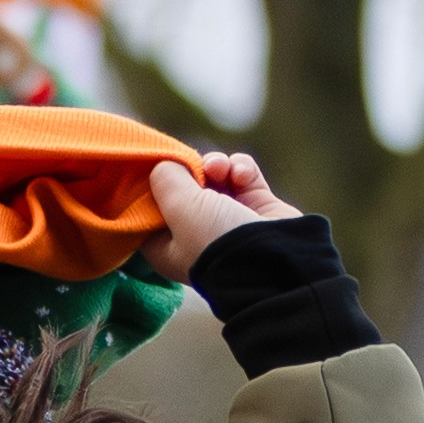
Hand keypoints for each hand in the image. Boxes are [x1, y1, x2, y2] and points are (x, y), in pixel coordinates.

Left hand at [144, 148, 295, 265]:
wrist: (276, 257)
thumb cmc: (216, 240)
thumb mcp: (178, 207)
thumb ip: (165, 179)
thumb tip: (166, 165)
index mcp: (167, 247)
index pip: (148, 212)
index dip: (151, 186)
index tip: (156, 167)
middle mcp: (195, 234)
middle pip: (182, 188)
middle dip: (189, 170)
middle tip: (196, 168)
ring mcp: (228, 219)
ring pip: (213, 177)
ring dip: (216, 165)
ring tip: (222, 170)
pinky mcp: (257, 206)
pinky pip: (242, 174)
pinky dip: (241, 169)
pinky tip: (243, 176)